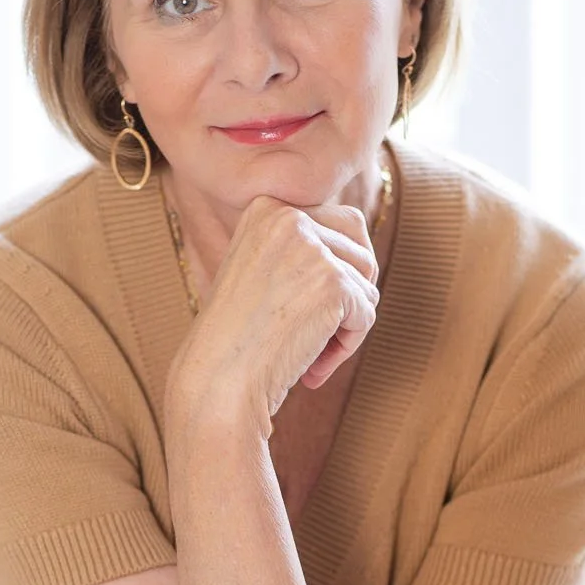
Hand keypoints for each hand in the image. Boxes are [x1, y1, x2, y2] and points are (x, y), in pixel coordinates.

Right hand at [167, 196, 379, 429]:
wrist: (217, 378)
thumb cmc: (237, 337)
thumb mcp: (260, 272)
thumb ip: (301, 251)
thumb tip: (366, 256)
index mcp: (268, 207)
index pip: (339, 223)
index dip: (336, 270)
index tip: (306, 309)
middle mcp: (289, 217)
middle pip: (360, 249)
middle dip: (351, 292)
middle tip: (325, 331)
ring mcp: (312, 248)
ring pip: (366, 284)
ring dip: (348, 323)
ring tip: (311, 354)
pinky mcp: (334, 282)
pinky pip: (367, 313)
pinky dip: (348, 345)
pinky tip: (312, 368)